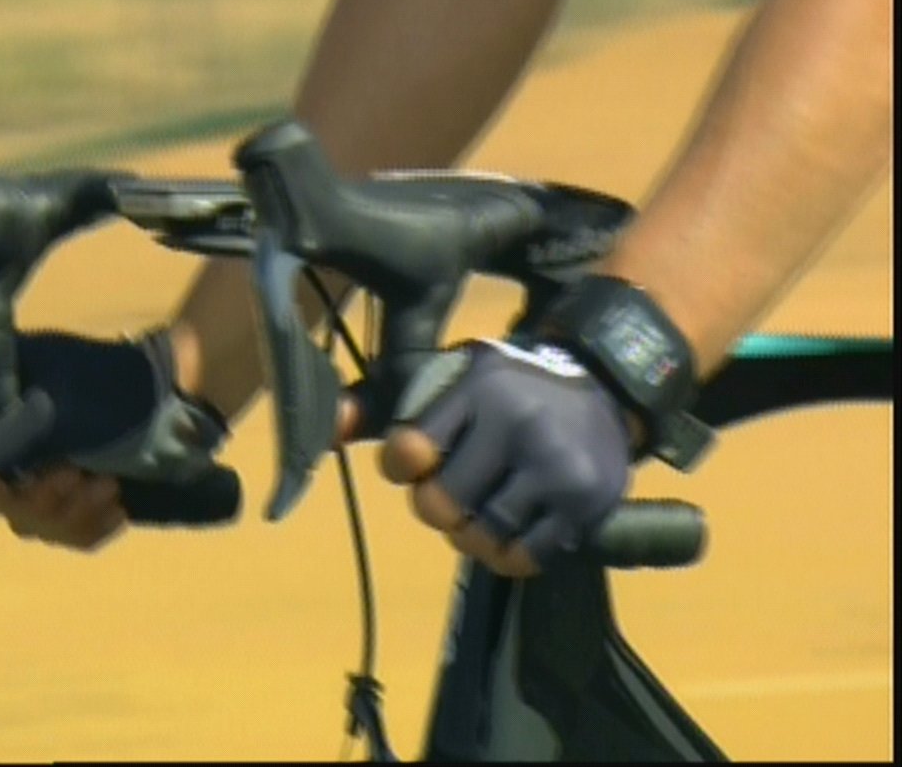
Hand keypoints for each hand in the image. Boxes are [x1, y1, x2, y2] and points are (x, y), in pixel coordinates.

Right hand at [0, 327, 235, 547]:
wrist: (176, 396)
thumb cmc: (113, 382)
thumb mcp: (60, 399)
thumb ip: (15, 439)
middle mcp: (4, 448)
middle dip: (34, 493)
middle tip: (74, 472)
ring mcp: (37, 481)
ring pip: (28, 523)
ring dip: (70, 511)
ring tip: (109, 484)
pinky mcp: (72, 506)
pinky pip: (67, 536)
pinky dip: (91, 526)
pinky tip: (118, 505)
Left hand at [375, 339, 632, 576]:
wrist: (604, 387)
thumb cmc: (508, 388)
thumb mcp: (450, 377)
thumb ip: (384, 404)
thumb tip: (330, 428)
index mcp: (478, 389)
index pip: (408, 451)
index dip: (402, 468)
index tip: (417, 462)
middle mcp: (519, 424)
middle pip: (442, 504)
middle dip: (438, 508)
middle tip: (454, 495)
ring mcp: (556, 468)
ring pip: (481, 537)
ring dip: (471, 537)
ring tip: (482, 513)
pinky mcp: (585, 505)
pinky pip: (525, 557)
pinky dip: (508, 555)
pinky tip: (513, 531)